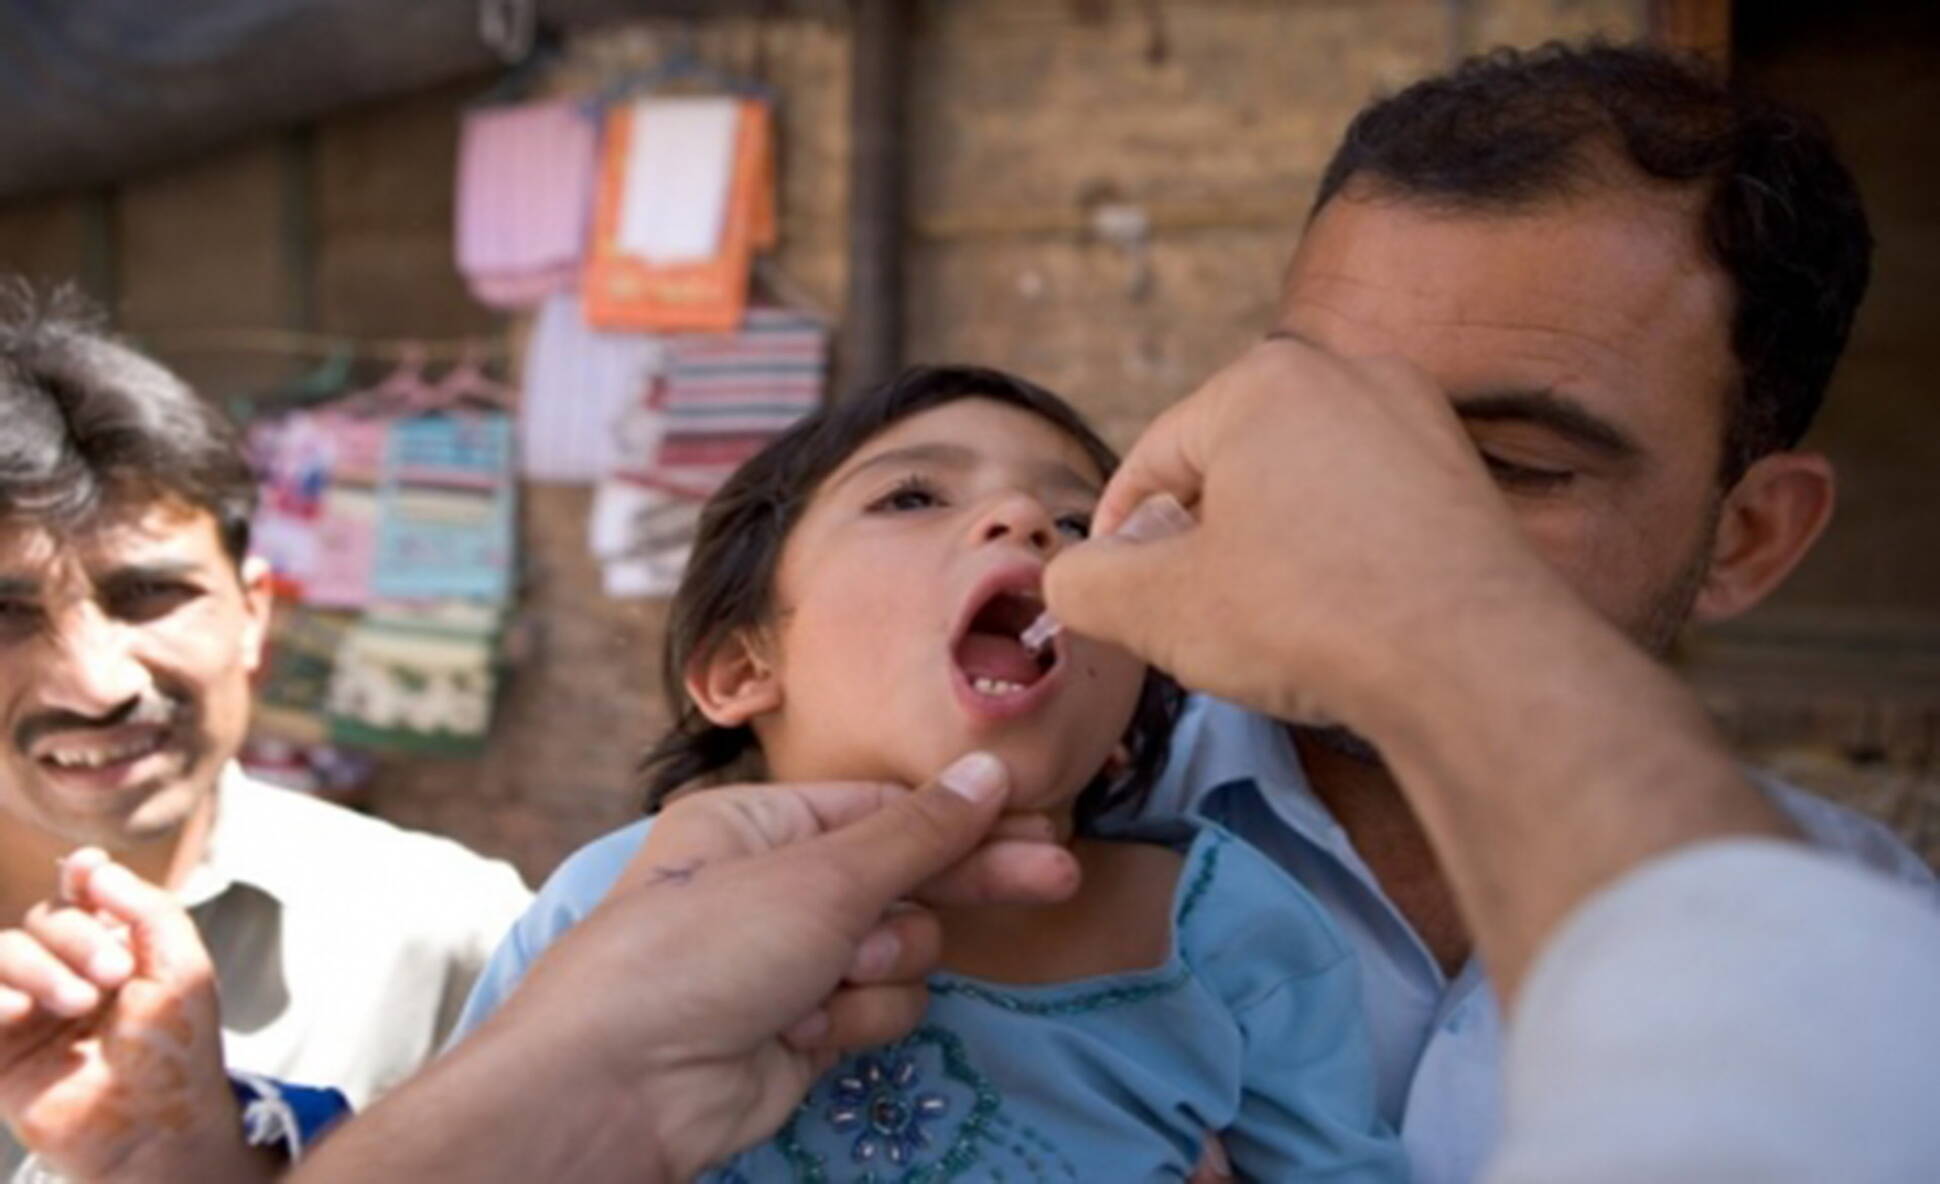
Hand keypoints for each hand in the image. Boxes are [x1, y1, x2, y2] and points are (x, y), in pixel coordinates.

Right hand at [0, 850, 268, 1182]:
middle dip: (76, 935)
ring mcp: (28, 1009)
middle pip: (44, 918)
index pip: (82, 896)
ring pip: (4, 951)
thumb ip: (148, 907)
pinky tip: (16, 1011)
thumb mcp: (182, 969)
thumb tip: (91, 866)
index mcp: (115, 949)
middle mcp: (69, 972)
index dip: (80, 876)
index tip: (86, 870)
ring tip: (77, 1003)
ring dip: (39, 965)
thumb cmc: (176, 1052)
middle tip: (112, 975)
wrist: (152, 1128)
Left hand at [298, 751, 1050, 1183]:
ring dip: (880, 965)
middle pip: (901, 875)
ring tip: (832, 977)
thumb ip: (916, 832)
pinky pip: (873, 1011)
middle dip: (965, 882)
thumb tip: (988, 768)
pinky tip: (807, 1030)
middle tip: (1057, 879)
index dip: (958, 815)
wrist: (619, 1088)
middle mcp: (774, 886)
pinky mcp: (801, 1032)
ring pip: (897, 951)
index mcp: (757, 824)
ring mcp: (789, 963)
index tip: (1033, 819)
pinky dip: (853, 1020)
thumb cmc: (702, 950)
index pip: (880, 808)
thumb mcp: (818, 877)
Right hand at [1048, 337, 1782, 996]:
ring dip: (1266, 552)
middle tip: (1189, 619)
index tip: (1114, 597)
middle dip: (1199, 542)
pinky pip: (1367, 510)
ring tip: (1265, 627)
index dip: (1119, 537)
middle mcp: (1349, 374)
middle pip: (1231, 465)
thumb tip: (1070, 579)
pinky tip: (1335, 619)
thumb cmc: (1307, 616)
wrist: (1476, 664)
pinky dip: (1336, 556)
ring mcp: (1420, 422)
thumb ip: (1085, 582)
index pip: (1154, 458)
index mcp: (1262, 379)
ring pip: (1300, 487)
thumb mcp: (1156, 608)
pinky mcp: (1466, 479)